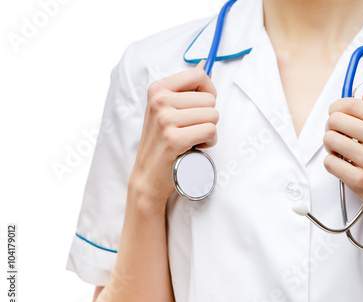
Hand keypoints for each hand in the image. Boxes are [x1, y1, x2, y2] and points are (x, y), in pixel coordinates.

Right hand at [129, 61, 218, 204]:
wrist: (148, 174)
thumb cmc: (162, 141)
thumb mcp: (167, 109)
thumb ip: (185, 89)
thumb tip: (205, 66)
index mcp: (157, 89)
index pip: (198, 75)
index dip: (209, 91)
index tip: (203, 105)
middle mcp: (159, 101)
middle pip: (210, 99)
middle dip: (208, 117)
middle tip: (191, 129)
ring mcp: (165, 119)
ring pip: (213, 116)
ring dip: (209, 131)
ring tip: (193, 138)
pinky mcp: (174, 138)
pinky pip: (211, 131)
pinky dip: (209, 142)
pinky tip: (195, 147)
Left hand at [323, 92, 362, 236]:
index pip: (349, 104)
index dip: (336, 108)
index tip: (336, 115)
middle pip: (334, 120)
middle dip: (331, 127)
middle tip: (337, 135)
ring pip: (329, 140)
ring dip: (330, 146)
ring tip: (340, 152)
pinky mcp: (360, 181)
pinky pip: (330, 163)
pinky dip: (332, 164)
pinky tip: (343, 166)